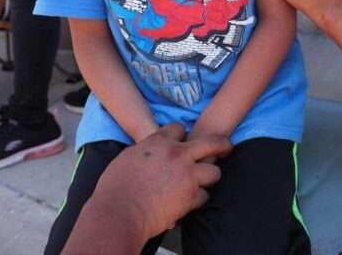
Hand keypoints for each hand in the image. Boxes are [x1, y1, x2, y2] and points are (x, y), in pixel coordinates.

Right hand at [92, 124, 230, 237]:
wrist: (118, 212)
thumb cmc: (114, 188)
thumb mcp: (127, 158)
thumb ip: (145, 150)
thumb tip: (148, 150)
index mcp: (158, 142)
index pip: (179, 128)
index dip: (182, 135)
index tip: (184, 140)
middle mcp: (177, 155)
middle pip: (212, 142)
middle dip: (223, 144)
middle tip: (226, 147)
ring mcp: (187, 175)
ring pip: (214, 171)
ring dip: (210, 177)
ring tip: (204, 181)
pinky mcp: (190, 197)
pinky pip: (204, 196)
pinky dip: (198, 199)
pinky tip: (189, 202)